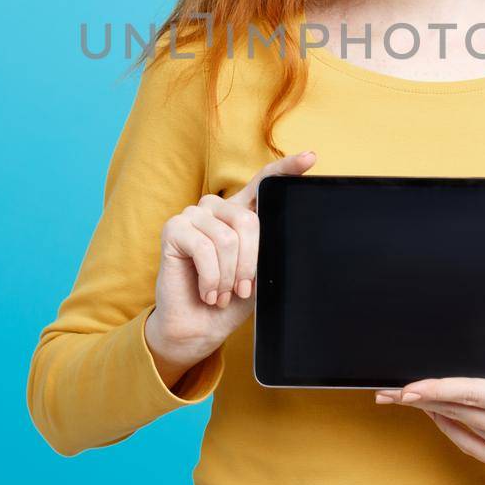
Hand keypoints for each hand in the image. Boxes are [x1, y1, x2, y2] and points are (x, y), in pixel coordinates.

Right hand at [144, 149, 317, 369]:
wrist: (198, 327)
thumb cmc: (230, 301)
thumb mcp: (259, 274)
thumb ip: (270, 251)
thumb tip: (291, 240)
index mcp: (240, 213)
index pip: (264, 182)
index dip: (287, 168)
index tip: (311, 158)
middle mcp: (217, 207)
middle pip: (249, 222)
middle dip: (250, 263)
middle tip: (242, 290)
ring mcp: (194, 215)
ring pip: (227, 239)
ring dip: (228, 276)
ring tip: (221, 293)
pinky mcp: (174, 228)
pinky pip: (204, 248)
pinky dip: (211, 277)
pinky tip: (207, 292)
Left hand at [374, 283, 484, 484]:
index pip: (475, 394)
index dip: (438, 390)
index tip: (410, 386)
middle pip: (458, 411)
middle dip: (419, 400)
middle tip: (385, 390)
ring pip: (460, 429)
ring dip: (428, 413)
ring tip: (399, 400)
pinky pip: (471, 447)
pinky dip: (449, 430)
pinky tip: (434, 416)